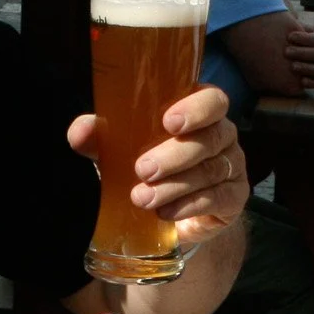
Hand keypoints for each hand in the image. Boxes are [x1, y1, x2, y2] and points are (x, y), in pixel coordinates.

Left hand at [67, 84, 247, 244]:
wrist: (174, 214)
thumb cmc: (150, 166)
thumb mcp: (123, 149)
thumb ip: (102, 137)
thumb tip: (79, 132)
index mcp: (201, 112)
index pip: (212, 100)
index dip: (196, 109)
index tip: (169, 121)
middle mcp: (222, 135)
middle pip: (211, 138)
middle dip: (175, 155)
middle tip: (143, 169)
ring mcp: (232, 167)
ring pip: (211, 171)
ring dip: (174, 185)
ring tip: (143, 198)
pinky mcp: (234, 198)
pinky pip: (217, 199)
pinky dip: (189, 206)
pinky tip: (166, 213)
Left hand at [286, 25, 313, 87]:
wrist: (299, 51)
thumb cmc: (298, 37)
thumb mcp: (301, 27)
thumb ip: (296, 22)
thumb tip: (287, 11)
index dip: (304, 38)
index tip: (289, 36)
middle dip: (302, 53)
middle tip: (286, 51)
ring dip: (305, 68)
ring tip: (292, 66)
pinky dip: (309, 82)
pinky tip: (300, 80)